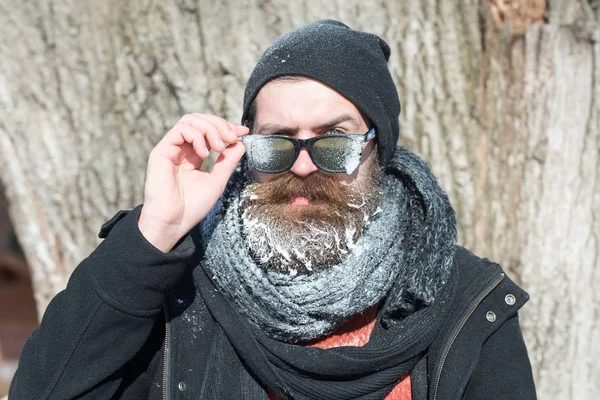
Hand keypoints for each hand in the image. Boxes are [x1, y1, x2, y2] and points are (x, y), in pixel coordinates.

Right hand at [138, 113, 247, 251]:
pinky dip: (197, 136)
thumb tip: (240, 143)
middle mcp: (181, 149)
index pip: (208, 130)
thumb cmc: (193, 206)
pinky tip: (205, 154)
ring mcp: (171, 149)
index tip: (242, 132)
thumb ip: (228, 161)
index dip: (226, 127)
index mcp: (193, 156)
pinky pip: (181, 129)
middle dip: (220, 124)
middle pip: (200, 120)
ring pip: (190, 120)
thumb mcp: (218, 181)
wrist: (174, 222)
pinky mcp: (161, 151)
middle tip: (232, 137)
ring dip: (210, 129)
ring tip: (219, 148)